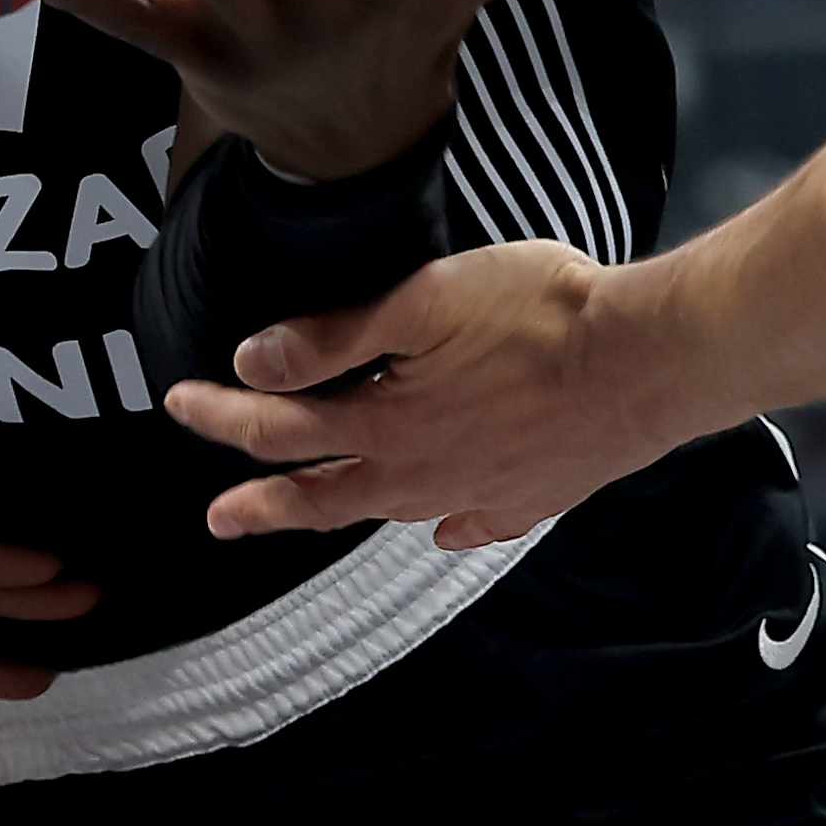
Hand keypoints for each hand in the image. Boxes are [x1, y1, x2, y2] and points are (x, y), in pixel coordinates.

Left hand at [160, 239, 685, 547]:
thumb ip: (335, 335)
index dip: (220, 416)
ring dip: (344, 509)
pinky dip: (445, 526)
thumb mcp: (423, 299)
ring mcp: (482, 494)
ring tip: (318, 511)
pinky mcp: (534, 496)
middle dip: (262, 505)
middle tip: (218, 520)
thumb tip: (251, 363)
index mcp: (389, 426)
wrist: (649, 360)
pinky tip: (441, 526)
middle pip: (324, 497)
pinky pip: (472, 524)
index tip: (177, 404)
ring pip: (394, 511)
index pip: (279, 429)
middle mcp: (426, 476)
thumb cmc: (540, 313)